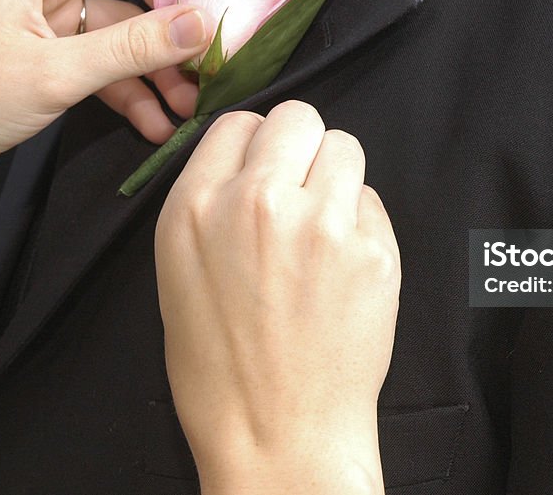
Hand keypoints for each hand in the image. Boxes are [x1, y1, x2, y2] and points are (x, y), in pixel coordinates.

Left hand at [0, 0, 208, 188]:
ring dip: (162, 63)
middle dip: (176, 12)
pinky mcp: (56, 56)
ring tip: (190, 98)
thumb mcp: (58, 71)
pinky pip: (111, 62)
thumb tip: (198, 26)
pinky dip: (136, 90)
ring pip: (128, 24)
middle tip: (212, 40)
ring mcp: (53, 17)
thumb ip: (133, 47)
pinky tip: (157, 122)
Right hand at [155, 101, 400, 494]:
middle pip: (298, 118)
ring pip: (345, 147)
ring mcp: (322, 224)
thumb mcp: (179, 271)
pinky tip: (344, 265)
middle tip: (302, 187)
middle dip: (301, 146)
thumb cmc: (222, 368)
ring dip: (336, 176)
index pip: (239, 122)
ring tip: (324, 225)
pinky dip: (361, 222)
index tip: (265, 167)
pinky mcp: (373, 249)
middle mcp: (258, 203)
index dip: (255, 144)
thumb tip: (250, 157)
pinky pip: (373, 200)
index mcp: (196, 208)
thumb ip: (211, 202)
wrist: (279, 434)